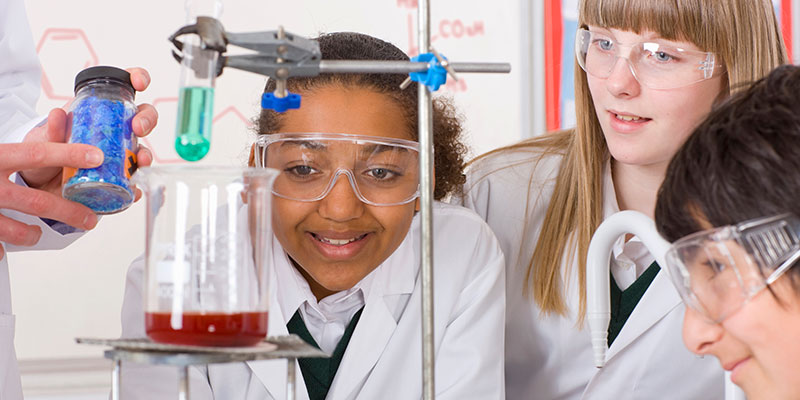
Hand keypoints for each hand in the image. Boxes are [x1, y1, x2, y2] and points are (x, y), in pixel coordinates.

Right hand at [0, 141, 102, 258]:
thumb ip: (21, 152)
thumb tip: (60, 122)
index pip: (37, 153)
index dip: (69, 154)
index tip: (97, 157)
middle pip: (36, 201)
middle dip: (69, 213)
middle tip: (89, 220)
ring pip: (16, 230)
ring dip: (32, 234)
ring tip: (38, 232)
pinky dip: (1, 249)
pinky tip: (4, 249)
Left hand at [19, 67, 157, 197]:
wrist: (36, 184)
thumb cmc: (43, 153)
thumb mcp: (43, 139)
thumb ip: (52, 130)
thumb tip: (58, 114)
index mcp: (99, 110)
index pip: (124, 87)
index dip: (137, 79)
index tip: (138, 83)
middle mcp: (115, 130)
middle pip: (143, 117)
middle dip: (147, 119)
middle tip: (138, 127)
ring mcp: (118, 153)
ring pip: (143, 149)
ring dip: (146, 153)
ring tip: (141, 161)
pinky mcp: (117, 177)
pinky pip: (133, 180)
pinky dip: (136, 185)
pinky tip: (132, 189)